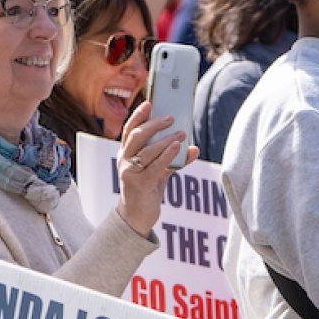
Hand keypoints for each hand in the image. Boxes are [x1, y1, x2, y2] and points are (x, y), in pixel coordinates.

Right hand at [114, 101, 197, 235]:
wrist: (138, 215)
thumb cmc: (148, 188)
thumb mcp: (159, 170)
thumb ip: (173, 158)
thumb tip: (194, 148)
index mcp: (126, 152)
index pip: (129, 129)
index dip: (138, 115)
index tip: (149, 103)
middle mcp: (124, 160)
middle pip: (137, 136)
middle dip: (155, 125)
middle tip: (172, 118)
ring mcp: (129, 173)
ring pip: (147, 150)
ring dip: (166, 140)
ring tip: (181, 134)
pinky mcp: (139, 185)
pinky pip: (155, 166)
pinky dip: (167, 155)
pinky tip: (178, 147)